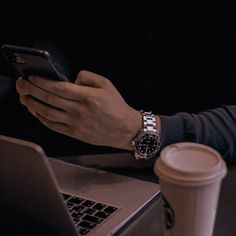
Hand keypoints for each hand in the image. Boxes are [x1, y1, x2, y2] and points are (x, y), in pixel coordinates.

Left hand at [16, 70, 141, 149]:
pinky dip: (41, 118)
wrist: (124, 129)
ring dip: (32, 104)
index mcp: (87, 97)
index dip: (41, 82)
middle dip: (31, 90)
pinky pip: (53, 126)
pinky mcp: (74, 133)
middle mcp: (79, 111)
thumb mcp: (106, 84)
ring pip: (47, 113)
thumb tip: (72, 79)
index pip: (57, 88)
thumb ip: (87, 77)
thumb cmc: (116, 107)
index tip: (32, 77)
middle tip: (22, 85)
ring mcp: (75, 123)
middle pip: (48, 99)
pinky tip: (36, 112)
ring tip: (24, 97)